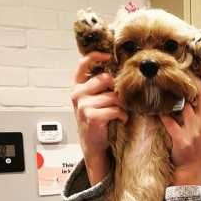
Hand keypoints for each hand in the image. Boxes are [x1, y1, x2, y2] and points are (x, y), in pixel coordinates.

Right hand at [71, 51, 128, 183]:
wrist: (94, 144)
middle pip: (105, 79)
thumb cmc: (98, 120)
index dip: (95, 57)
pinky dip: (122, 115)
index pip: (82, 65)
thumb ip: (100, 86)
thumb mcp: (95, 100)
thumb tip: (119, 72)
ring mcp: (83, 105)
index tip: (107, 56)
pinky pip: (115, 109)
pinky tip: (120, 120)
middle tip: (120, 101)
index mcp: (78, 87)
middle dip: (116, 90)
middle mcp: (78, 94)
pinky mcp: (92, 116)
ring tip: (120, 113)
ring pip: (113, 96)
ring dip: (121, 106)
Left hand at [159, 63, 200, 184]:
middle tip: (182, 66)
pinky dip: (161, 116)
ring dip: (173, 96)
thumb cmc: (196, 149)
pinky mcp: (182, 140)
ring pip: (183, 107)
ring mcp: (195, 132)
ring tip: (162, 85)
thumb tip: (191, 95)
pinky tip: (154, 111)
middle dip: (193, 79)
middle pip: (200, 95)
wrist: (192, 171)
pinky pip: (169, 122)